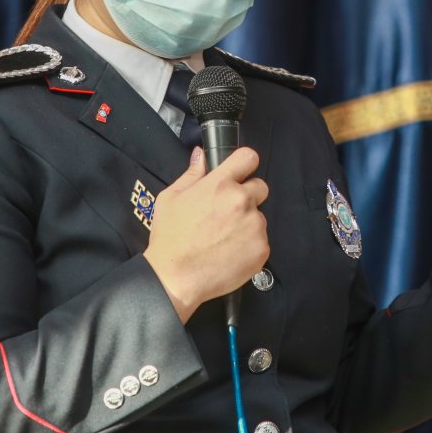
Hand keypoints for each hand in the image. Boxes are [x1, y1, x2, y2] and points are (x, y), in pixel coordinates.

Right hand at [144, 146, 269, 322]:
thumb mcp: (171, 198)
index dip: (245, 164)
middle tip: (228, 213)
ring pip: (259, 217)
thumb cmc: (170, 237)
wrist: (175, 277)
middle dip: (247, 196)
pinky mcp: (261, 248)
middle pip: (260, 187)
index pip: (248, 157)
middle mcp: (241, 201)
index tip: (240, 173)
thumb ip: (192, 174)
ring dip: (247, 223)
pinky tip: (230, 252)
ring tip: (224, 238)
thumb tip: (200, 155)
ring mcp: (254, 225)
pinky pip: (261, 240)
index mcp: (220, 184)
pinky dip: (249, 246)